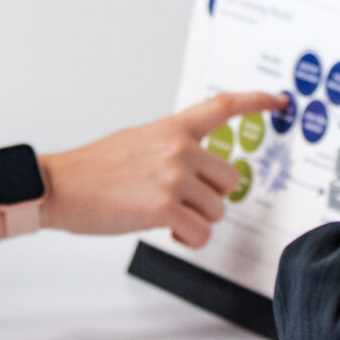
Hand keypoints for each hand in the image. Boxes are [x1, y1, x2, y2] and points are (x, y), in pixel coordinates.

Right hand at [42, 91, 289, 247]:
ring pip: (217, 210)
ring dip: (197, 220)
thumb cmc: (93, 169)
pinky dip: (189, 240)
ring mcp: (173, 177)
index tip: (281, 100)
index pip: (223, 106)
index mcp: (172, 128)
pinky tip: (169, 232)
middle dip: (211, 197)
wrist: (59, 186)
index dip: (258, 101)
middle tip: (181, 202)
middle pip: (230, 179)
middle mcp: (179, 149)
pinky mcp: (165, 208)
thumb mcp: (137, 142)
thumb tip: (193, 166)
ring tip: (165, 215)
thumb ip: (171, 148)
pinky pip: (201, 233)